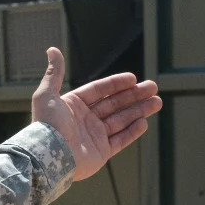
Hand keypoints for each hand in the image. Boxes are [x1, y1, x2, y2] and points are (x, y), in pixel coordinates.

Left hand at [31, 47, 161, 181]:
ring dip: (139, 111)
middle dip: (134, 96)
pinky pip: (120, 140)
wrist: (49, 155)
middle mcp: (84, 120)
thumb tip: (52, 49)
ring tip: (157, 102)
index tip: (133, 78)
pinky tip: (144, 122)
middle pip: (114, 104)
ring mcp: (93, 137)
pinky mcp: (100, 153)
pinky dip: (132, 131)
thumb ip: (54, 73)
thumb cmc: (47, 125)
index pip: (99, 90)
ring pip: (121, 120)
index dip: (116, 84)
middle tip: (153, 87)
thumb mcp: (47, 94)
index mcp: (74, 106)